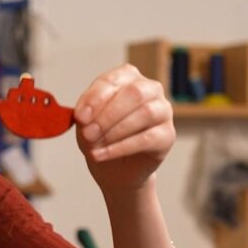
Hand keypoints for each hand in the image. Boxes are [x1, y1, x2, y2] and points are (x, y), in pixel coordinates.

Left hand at [74, 64, 174, 192]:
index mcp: (128, 77)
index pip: (113, 80)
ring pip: (145, 113)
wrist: (115, 169)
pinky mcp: (167, 136)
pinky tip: (102, 155)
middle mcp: (150, 89)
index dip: (95, 98)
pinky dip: (121, 148)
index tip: (80, 117)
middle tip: (88, 133)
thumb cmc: (101, 138)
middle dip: (108, 114)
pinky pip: (147, 139)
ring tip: (95, 146)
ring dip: (115, 130)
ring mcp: (163, 111)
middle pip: (134, 93)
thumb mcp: (86, 124)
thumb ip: (85, 116)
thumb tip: (84, 116)